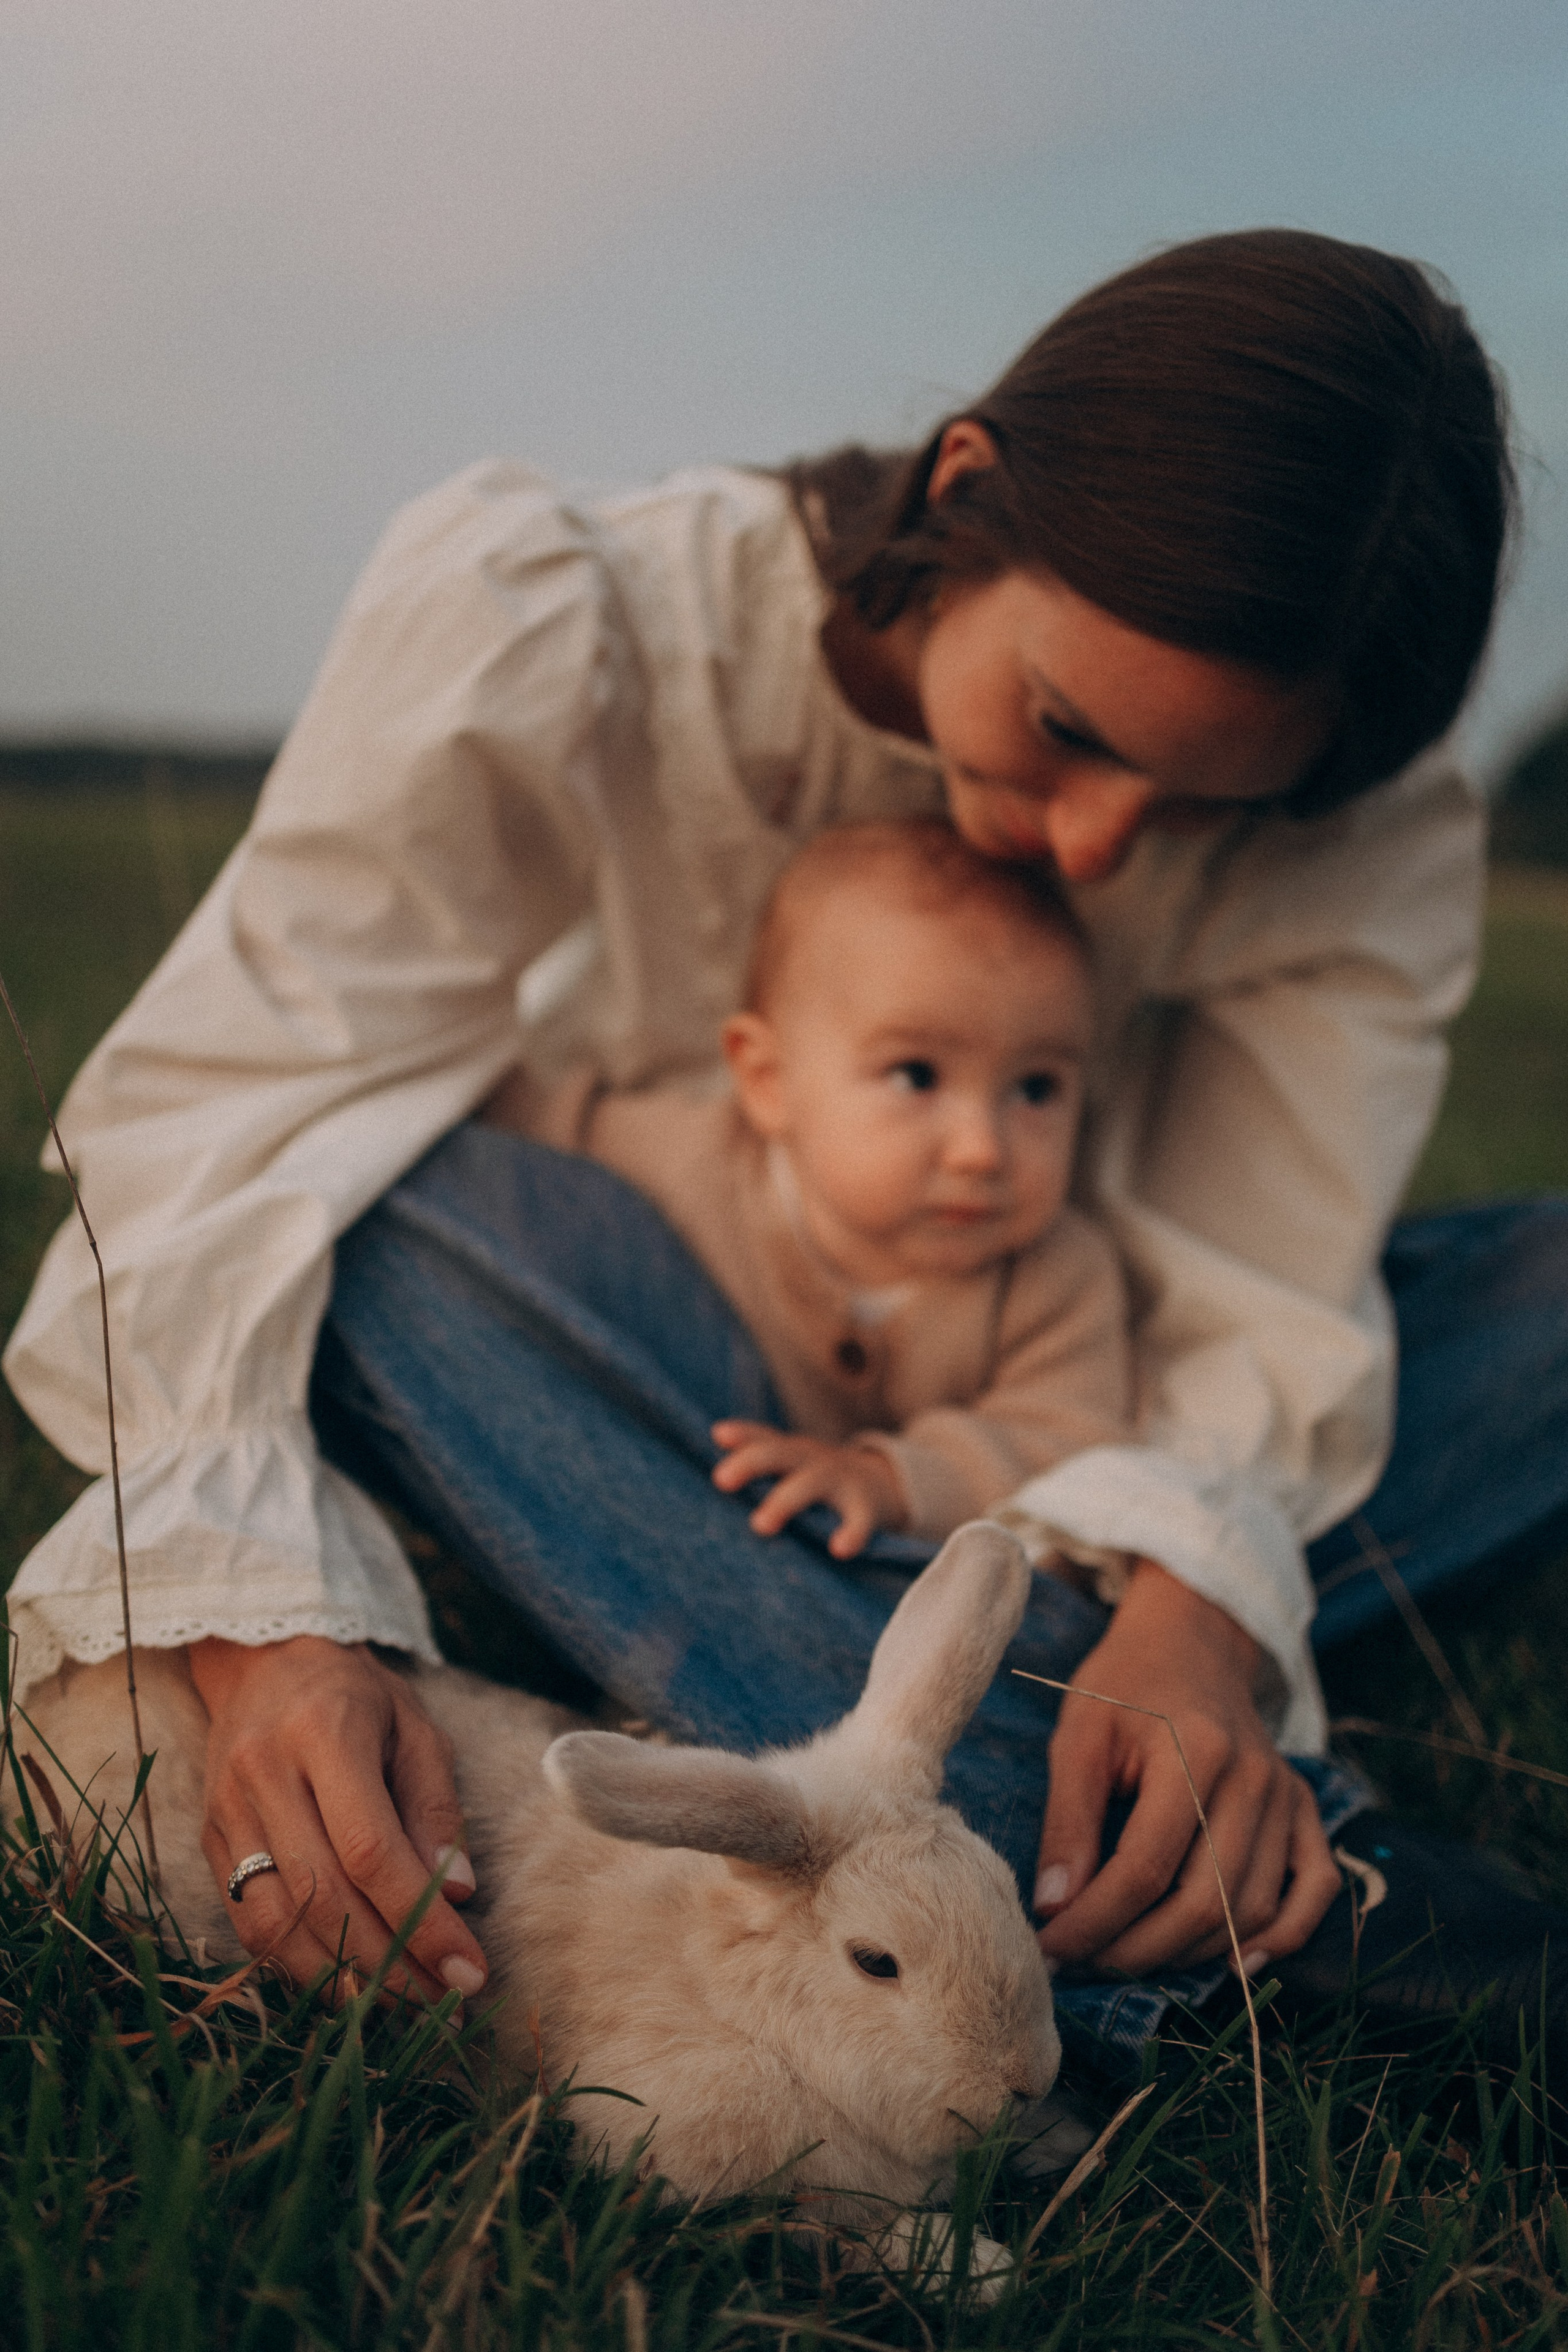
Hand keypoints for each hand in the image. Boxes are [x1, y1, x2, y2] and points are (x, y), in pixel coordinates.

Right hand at [188, 1636, 487, 2006]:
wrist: (264, 1662)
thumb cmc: (357, 1697)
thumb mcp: (416, 1729)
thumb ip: (435, 1809)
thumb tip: (456, 1895)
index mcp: (324, 1734)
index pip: (369, 1850)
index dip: (419, 1921)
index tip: (469, 1970)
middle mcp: (264, 1774)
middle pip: (322, 1896)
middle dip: (390, 1964)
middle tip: (447, 2002)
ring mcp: (227, 1811)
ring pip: (276, 1922)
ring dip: (341, 1978)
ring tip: (402, 2004)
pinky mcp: (209, 1841)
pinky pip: (249, 1922)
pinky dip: (297, 1964)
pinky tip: (346, 1982)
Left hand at [711, 1420, 907, 1558]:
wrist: (885, 1483)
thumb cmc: (820, 1477)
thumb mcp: (793, 1461)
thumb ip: (757, 1450)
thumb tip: (716, 1434)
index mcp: (793, 1452)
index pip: (764, 1438)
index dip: (743, 1435)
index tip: (719, 1435)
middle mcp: (813, 1460)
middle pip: (781, 1453)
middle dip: (751, 1463)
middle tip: (721, 1480)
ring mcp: (841, 1481)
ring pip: (811, 1483)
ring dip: (784, 1500)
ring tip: (760, 1525)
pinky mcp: (866, 1506)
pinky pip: (860, 1519)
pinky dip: (852, 1532)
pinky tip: (839, 1549)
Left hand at [1033, 1560, 1339, 1977]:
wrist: (1191, 1641)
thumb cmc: (1125, 1686)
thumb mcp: (1079, 1736)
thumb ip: (1068, 1821)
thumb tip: (1054, 1909)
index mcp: (1193, 1751)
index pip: (1144, 1867)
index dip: (1094, 1921)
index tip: (1050, 1947)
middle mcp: (1253, 1778)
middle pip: (1204, 1901)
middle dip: (1137, 1949)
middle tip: (1085, 1962)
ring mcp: (1287, 1795)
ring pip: (1253, 1909)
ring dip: (1191, 1953)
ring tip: (1131, 1958)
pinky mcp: (1304, 1807)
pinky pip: (1314, 1888)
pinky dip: (1283, 1936)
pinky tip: (1234, 1961)